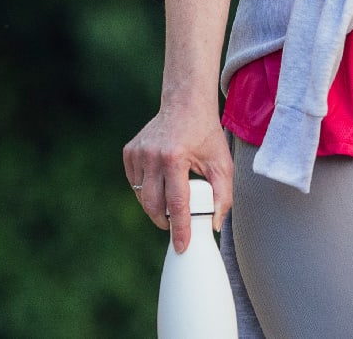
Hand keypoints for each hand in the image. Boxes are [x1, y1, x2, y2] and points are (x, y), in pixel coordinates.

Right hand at [123, 102, 235, 254]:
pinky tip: (160, 183)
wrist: (185, 105)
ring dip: (155, 207)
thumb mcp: (222, 164)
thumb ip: (223, 196)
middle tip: (177, 226)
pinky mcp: (129, 152)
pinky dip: (146, 190)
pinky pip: (135, 183)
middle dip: (165, 222)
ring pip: (142, 196)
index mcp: (174, 158)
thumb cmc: (206, 135)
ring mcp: (137, 153)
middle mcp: (152, 155)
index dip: (179, 229)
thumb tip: (213, 224)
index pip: (176, 203)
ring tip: (171, 203)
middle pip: (154, 205)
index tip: (182, 246)